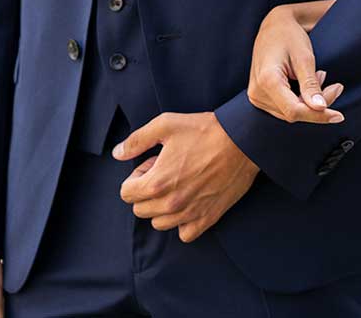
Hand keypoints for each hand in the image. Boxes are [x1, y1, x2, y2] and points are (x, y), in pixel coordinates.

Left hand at [114, 112, 257, 242]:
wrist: (243, 140)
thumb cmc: (205, 130)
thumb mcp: (166, 125)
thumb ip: (137, 140)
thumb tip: (117, 153)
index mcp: (156, 183)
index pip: (126, 193)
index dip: (136, 176)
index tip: (152, 165)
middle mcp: (171, 204)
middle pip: (140, 210)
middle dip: (147, 192)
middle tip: (166, 172)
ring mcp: (189, 214)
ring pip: (160, 223)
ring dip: (162, 208)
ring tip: (178, 186)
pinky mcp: (208, 218)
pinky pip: (184, 234)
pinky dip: (183, 223)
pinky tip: (190, 203)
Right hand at [248, 2, 345, 124]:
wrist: (273, 26)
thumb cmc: (289, 36)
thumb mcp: (304, 57)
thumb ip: (310, 84)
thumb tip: (321, 108)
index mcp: (267, 80)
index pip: (295, 110)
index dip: (318, 116)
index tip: (339, 115)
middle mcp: (257, 92)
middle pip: (294, 113)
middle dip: (318, 106)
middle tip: (336, 87)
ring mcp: (256, 96)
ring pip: (290, 113)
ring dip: (310, 102)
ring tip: (319, 76)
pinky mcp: (260, 97)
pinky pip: (285, 108)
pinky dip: (301, 100)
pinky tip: (308, 84)